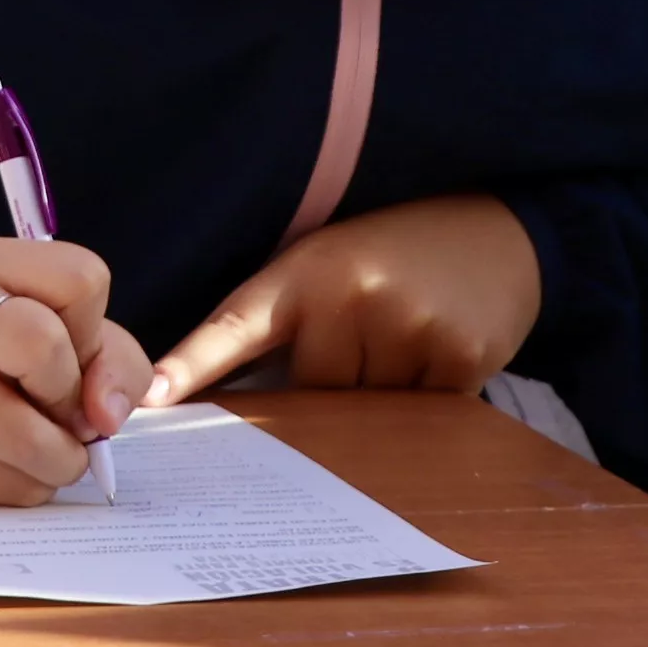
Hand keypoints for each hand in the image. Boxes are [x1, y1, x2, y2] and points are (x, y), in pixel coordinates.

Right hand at [0, 239, 145, 503]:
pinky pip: (7, 487)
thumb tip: (103, 419)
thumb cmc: (11, 358)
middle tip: (59, 409)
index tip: (70, 351)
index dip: (92, 332)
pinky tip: (9, 462)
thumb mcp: (72, 334)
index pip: (82, 282)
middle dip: (68, 394)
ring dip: (59, 460)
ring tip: (45, 445)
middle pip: (42, 346)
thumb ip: (115, 363)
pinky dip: (27, 485)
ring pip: (29, 442)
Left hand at [147, 195, 542, 405]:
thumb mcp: (328, 263)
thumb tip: (244, 404)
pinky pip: (422, 416)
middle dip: (332, 382)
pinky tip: (440, 349)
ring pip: (367, 410)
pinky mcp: (459, 357)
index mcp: (304, 271)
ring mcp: (407, 325)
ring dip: (381, 393)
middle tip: (370, 328)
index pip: (234, 326)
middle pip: (313, 390)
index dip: (191, 365)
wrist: (499, 230)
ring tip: (409, 333)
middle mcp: (350, 294)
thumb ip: (287, 322)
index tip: (149, 398)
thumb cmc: (394, 252)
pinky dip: (426, 397)